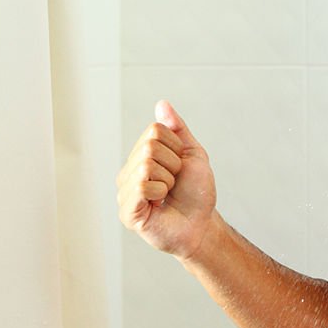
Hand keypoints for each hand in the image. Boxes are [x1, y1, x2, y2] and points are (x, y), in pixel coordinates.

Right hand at [116, 100, 216, 260]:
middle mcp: (129, 172)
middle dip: (173, 164)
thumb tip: (161, 104)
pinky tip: (160, 203)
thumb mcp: (192, 153)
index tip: (179, 166)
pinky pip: (142, 186)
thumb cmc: (196, 192)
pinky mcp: (127, 211)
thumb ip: (176, 129)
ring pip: (146, 166)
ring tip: (167, 194)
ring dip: (168, 180)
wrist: (201, 223)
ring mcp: (125, 191)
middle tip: (174, 183)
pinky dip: (160, 192)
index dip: (176, 147)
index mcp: (141, 156)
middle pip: (150, 147)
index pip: (155, 131)